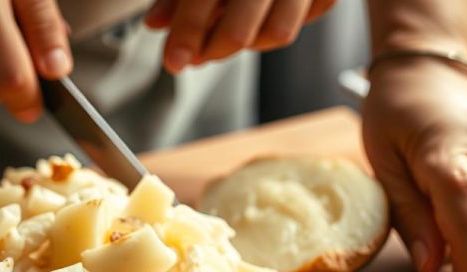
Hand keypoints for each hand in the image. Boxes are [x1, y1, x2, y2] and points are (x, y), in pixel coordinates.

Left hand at [144, 0, 335, 73]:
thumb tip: (156, 24)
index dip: (186, 33)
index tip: (173, 61)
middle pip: (241, 27)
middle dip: (214, 49)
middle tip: (196, 56)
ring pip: (279, 32)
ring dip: (250, 43)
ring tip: (227, 34)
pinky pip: (310, 17)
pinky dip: (281, 24)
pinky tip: (263, 15)